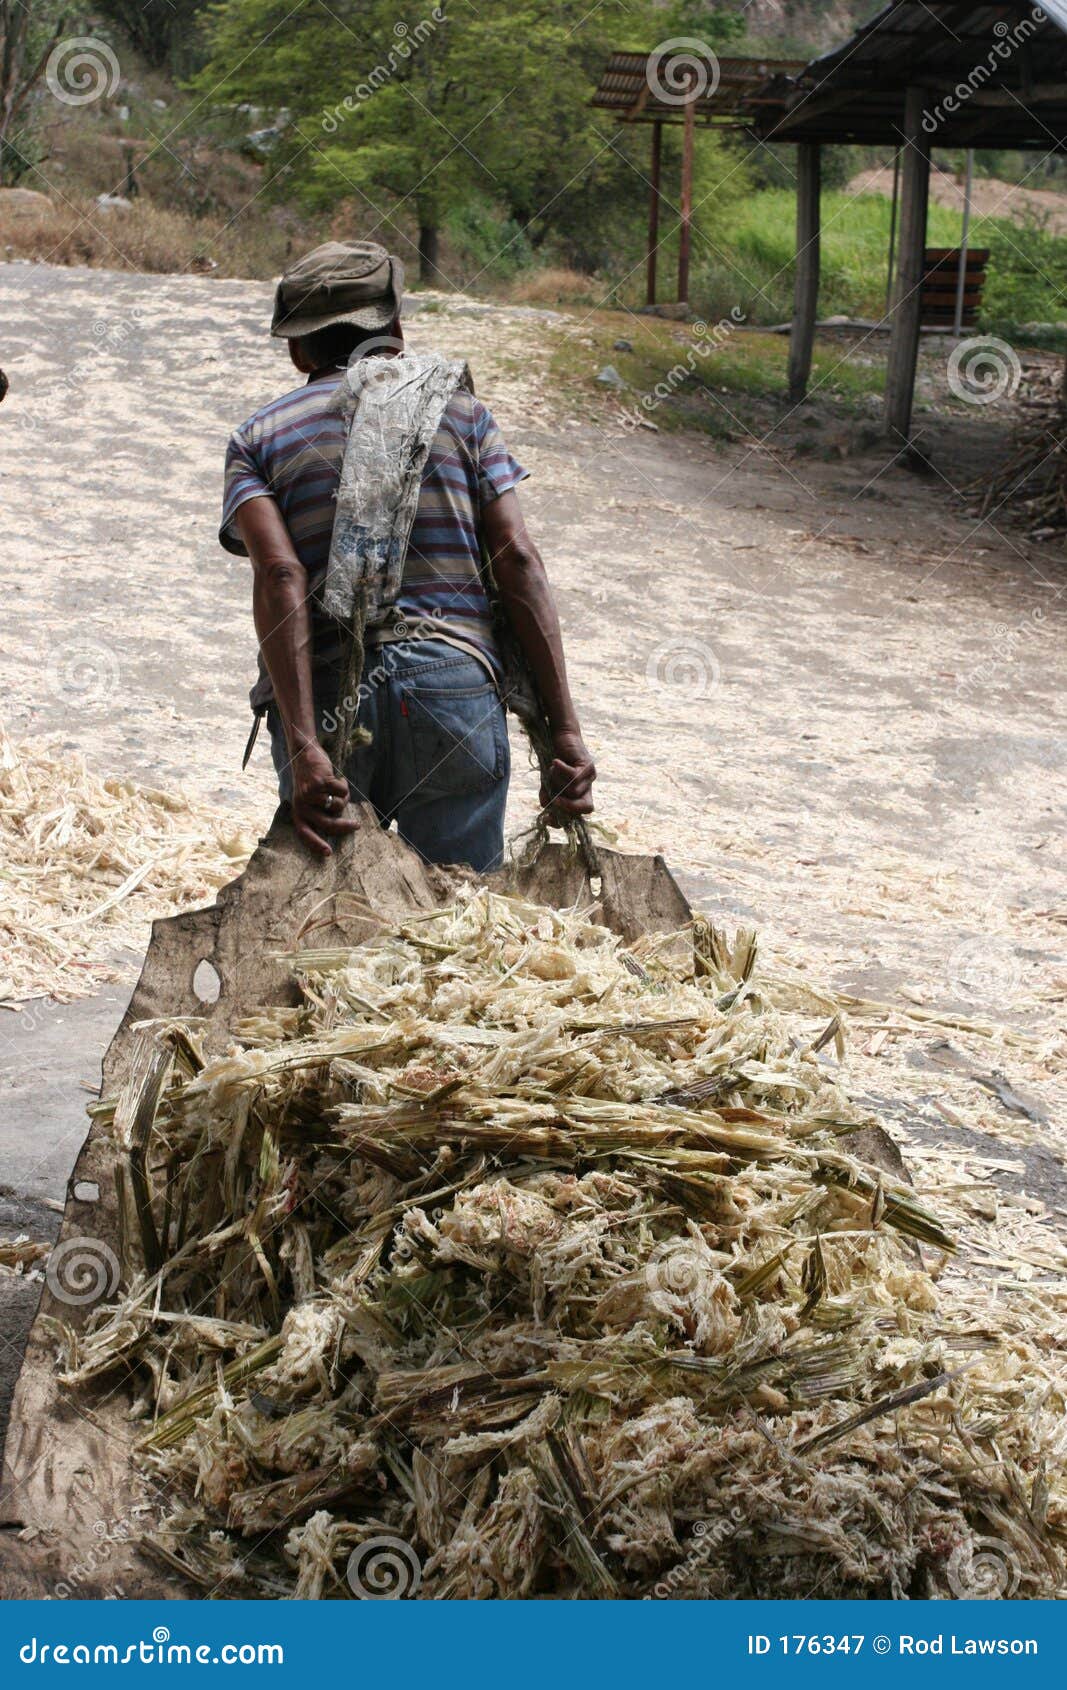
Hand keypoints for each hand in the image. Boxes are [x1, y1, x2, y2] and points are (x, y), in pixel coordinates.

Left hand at [289, 742, 357, 856]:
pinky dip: (344, 785)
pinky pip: (342, 791)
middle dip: (345, 826)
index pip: (304, 833)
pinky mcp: (320, 783)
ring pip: (338, 805)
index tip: (328, 853)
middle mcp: (302, 805)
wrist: (304, 754)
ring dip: (343, 797)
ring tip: (337, 787)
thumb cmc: (311, 780)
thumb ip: (320, 811)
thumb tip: (340, 825)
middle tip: (357, 826)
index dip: (315, 844)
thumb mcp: (309, 798)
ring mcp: (310, 794)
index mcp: (298, 811)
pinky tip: (337, 778)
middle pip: (328, 823)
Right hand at [541, 729, 595, 821]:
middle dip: (568, 807)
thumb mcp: (548, 782)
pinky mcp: (588, 765)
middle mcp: (588, 788)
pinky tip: (554, 762)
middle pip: (587, 807)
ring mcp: (590, 777)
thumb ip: (548, 795)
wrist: (559, 736)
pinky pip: (574, 776)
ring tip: (551, 769)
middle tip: (554, 800)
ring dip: (558, 782)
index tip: (548, 819)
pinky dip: (561, 771)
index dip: (564, 820)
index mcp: (579, 795)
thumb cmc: (553, 760)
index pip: (579, 815)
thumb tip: (546, 809)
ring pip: (574, 791)